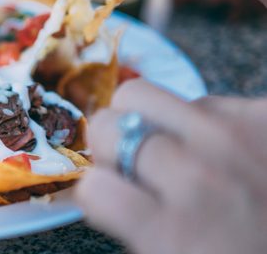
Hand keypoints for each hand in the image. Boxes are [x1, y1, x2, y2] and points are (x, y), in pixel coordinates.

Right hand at [75, 79, 266, 253]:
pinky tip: (232, 153)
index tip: (112, 199)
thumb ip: (136, 227)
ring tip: (183, 153)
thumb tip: (106, 186)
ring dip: (154, 124)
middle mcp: (198, 176)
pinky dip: (208, 123)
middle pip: (108, 123)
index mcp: (172, 232)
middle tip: (134, 163)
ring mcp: (236, 138)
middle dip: (111, 142)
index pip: (92, 186)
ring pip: (147, 95)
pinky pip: (208, 100)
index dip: (97, 193)